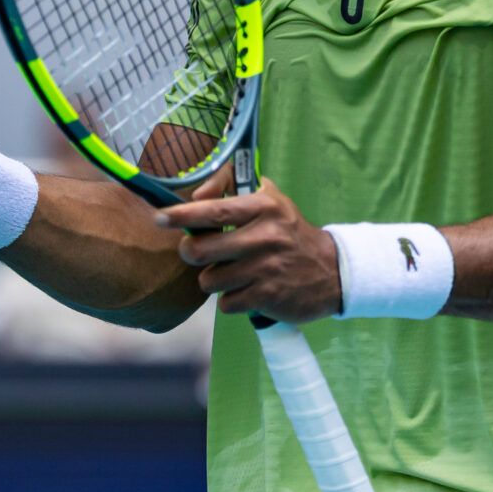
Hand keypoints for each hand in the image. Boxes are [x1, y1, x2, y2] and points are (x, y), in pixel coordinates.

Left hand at [160, 172, 340, 321]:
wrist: (333, 271)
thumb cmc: (290, 232)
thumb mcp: (270, 200)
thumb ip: (232, 188)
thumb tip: (196, 194)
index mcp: (264, 208)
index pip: (215, 210)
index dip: (183, 215)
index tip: (160, 217)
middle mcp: (264, 237)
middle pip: (201, 250)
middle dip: (191, 253)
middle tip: (198, 252)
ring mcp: (266, 269)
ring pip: (210, 280)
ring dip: (213, 279)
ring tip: (231, 273)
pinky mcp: (267, 297)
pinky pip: (227, 303)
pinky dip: (231, 300)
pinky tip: (246, 291)